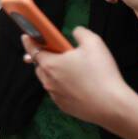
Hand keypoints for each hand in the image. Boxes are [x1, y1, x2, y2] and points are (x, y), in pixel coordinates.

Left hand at [20, 28, 135, 129]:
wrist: (111, 105)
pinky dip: (63, 86)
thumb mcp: (93, 43)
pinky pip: (58, 93)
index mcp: (50, 64)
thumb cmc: (101, 72)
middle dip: (45, 58)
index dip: (29, 41)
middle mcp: (48, 81)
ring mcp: (55, 96)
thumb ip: (81, 33)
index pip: (33, 50)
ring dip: (54, 73)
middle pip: (40, 66)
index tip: (26, 36)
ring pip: (49, 80)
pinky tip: (79, 85)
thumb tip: (76, 32)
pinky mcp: (64, 107)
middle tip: (58, 53)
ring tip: (72, 69)